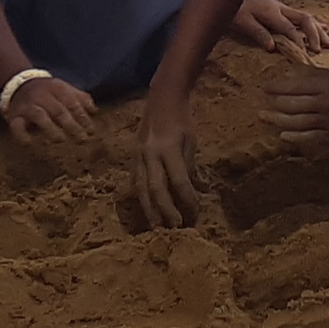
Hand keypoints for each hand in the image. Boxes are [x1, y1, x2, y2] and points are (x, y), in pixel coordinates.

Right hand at [1, 73, 95, 142]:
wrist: (19, 82)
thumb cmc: (47, 91)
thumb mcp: (64, 89)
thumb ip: (80, 99)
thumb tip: (95, 111)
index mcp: (57, 88)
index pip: (72, 103)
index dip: (82, 117)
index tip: (91, 131)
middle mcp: (42, 96)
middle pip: (58, 110)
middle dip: (71, 125)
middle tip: (82, 139)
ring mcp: (28, 106)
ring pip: (39, 115)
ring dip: (50, 128)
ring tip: (60, 140)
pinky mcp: (15, 116)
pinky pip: (17, 126)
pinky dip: (23, 135)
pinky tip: (30, 143)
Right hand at [138, 112, 200, 227]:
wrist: (160, 100)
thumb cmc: (181, 120)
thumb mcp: (190, 142)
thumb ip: (189, 168)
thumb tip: (194, 192)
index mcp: (168, 148)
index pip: (179, 181)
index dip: (188, 199)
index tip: (196, 213)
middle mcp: (150, 154)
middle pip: (156, 189)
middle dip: (166, 210)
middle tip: (175, 228)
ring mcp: (138, 156)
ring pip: (141, 188)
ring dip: (150, 209)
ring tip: (157, 226)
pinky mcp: (132, 157)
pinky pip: (135, 181)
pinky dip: (141, 197)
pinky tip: (147, 209)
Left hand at [230, 0, 328, 55]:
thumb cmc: (234, 6)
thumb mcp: (241, 21)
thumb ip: (257, 33)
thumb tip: (272, 47)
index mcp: (271, 12)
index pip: (289, 28)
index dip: (298, 40)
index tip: (306, 54)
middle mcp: (280, 8)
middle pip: (305, 19)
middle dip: (315, 34)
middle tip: (321, 49)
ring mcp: (282, 8)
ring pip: (306, 18)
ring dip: (318, 30)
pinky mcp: (281, 9)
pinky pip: (301, 16)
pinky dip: (313, 24)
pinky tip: (323, 27)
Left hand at [261, 67, 328, 152]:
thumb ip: (308, 76)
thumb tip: (286, 76)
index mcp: (326, 86)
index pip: (295, 86)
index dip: (277, 87)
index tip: (265, 88)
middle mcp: (326, 103)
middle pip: (293, 105)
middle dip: (274, 104)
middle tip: (261, 106)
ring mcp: (328, 122)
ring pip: (298, 122)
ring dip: (278, 120)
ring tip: (265, 117)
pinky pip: (309, 137)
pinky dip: (294, 137)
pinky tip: (282, 135)